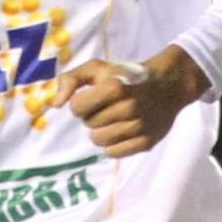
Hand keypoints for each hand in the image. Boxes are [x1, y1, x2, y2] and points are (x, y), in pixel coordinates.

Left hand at [50, 45, 209, 157]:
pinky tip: (121, 131)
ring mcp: (139, 126)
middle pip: (88, 124)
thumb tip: (55, 105)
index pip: (76, 108)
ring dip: (101, 130)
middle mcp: (128, 108)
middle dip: (92, 116)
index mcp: (114, 87)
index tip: (91, 96)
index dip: (80, 103)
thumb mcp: (96, 68)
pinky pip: (113, 153)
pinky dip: (112, 144)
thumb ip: (70, 80)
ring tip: (113, 119)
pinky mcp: (147, 142)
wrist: (166, 85)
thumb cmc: (124, 76)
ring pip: (98, 140)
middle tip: (108, 106)